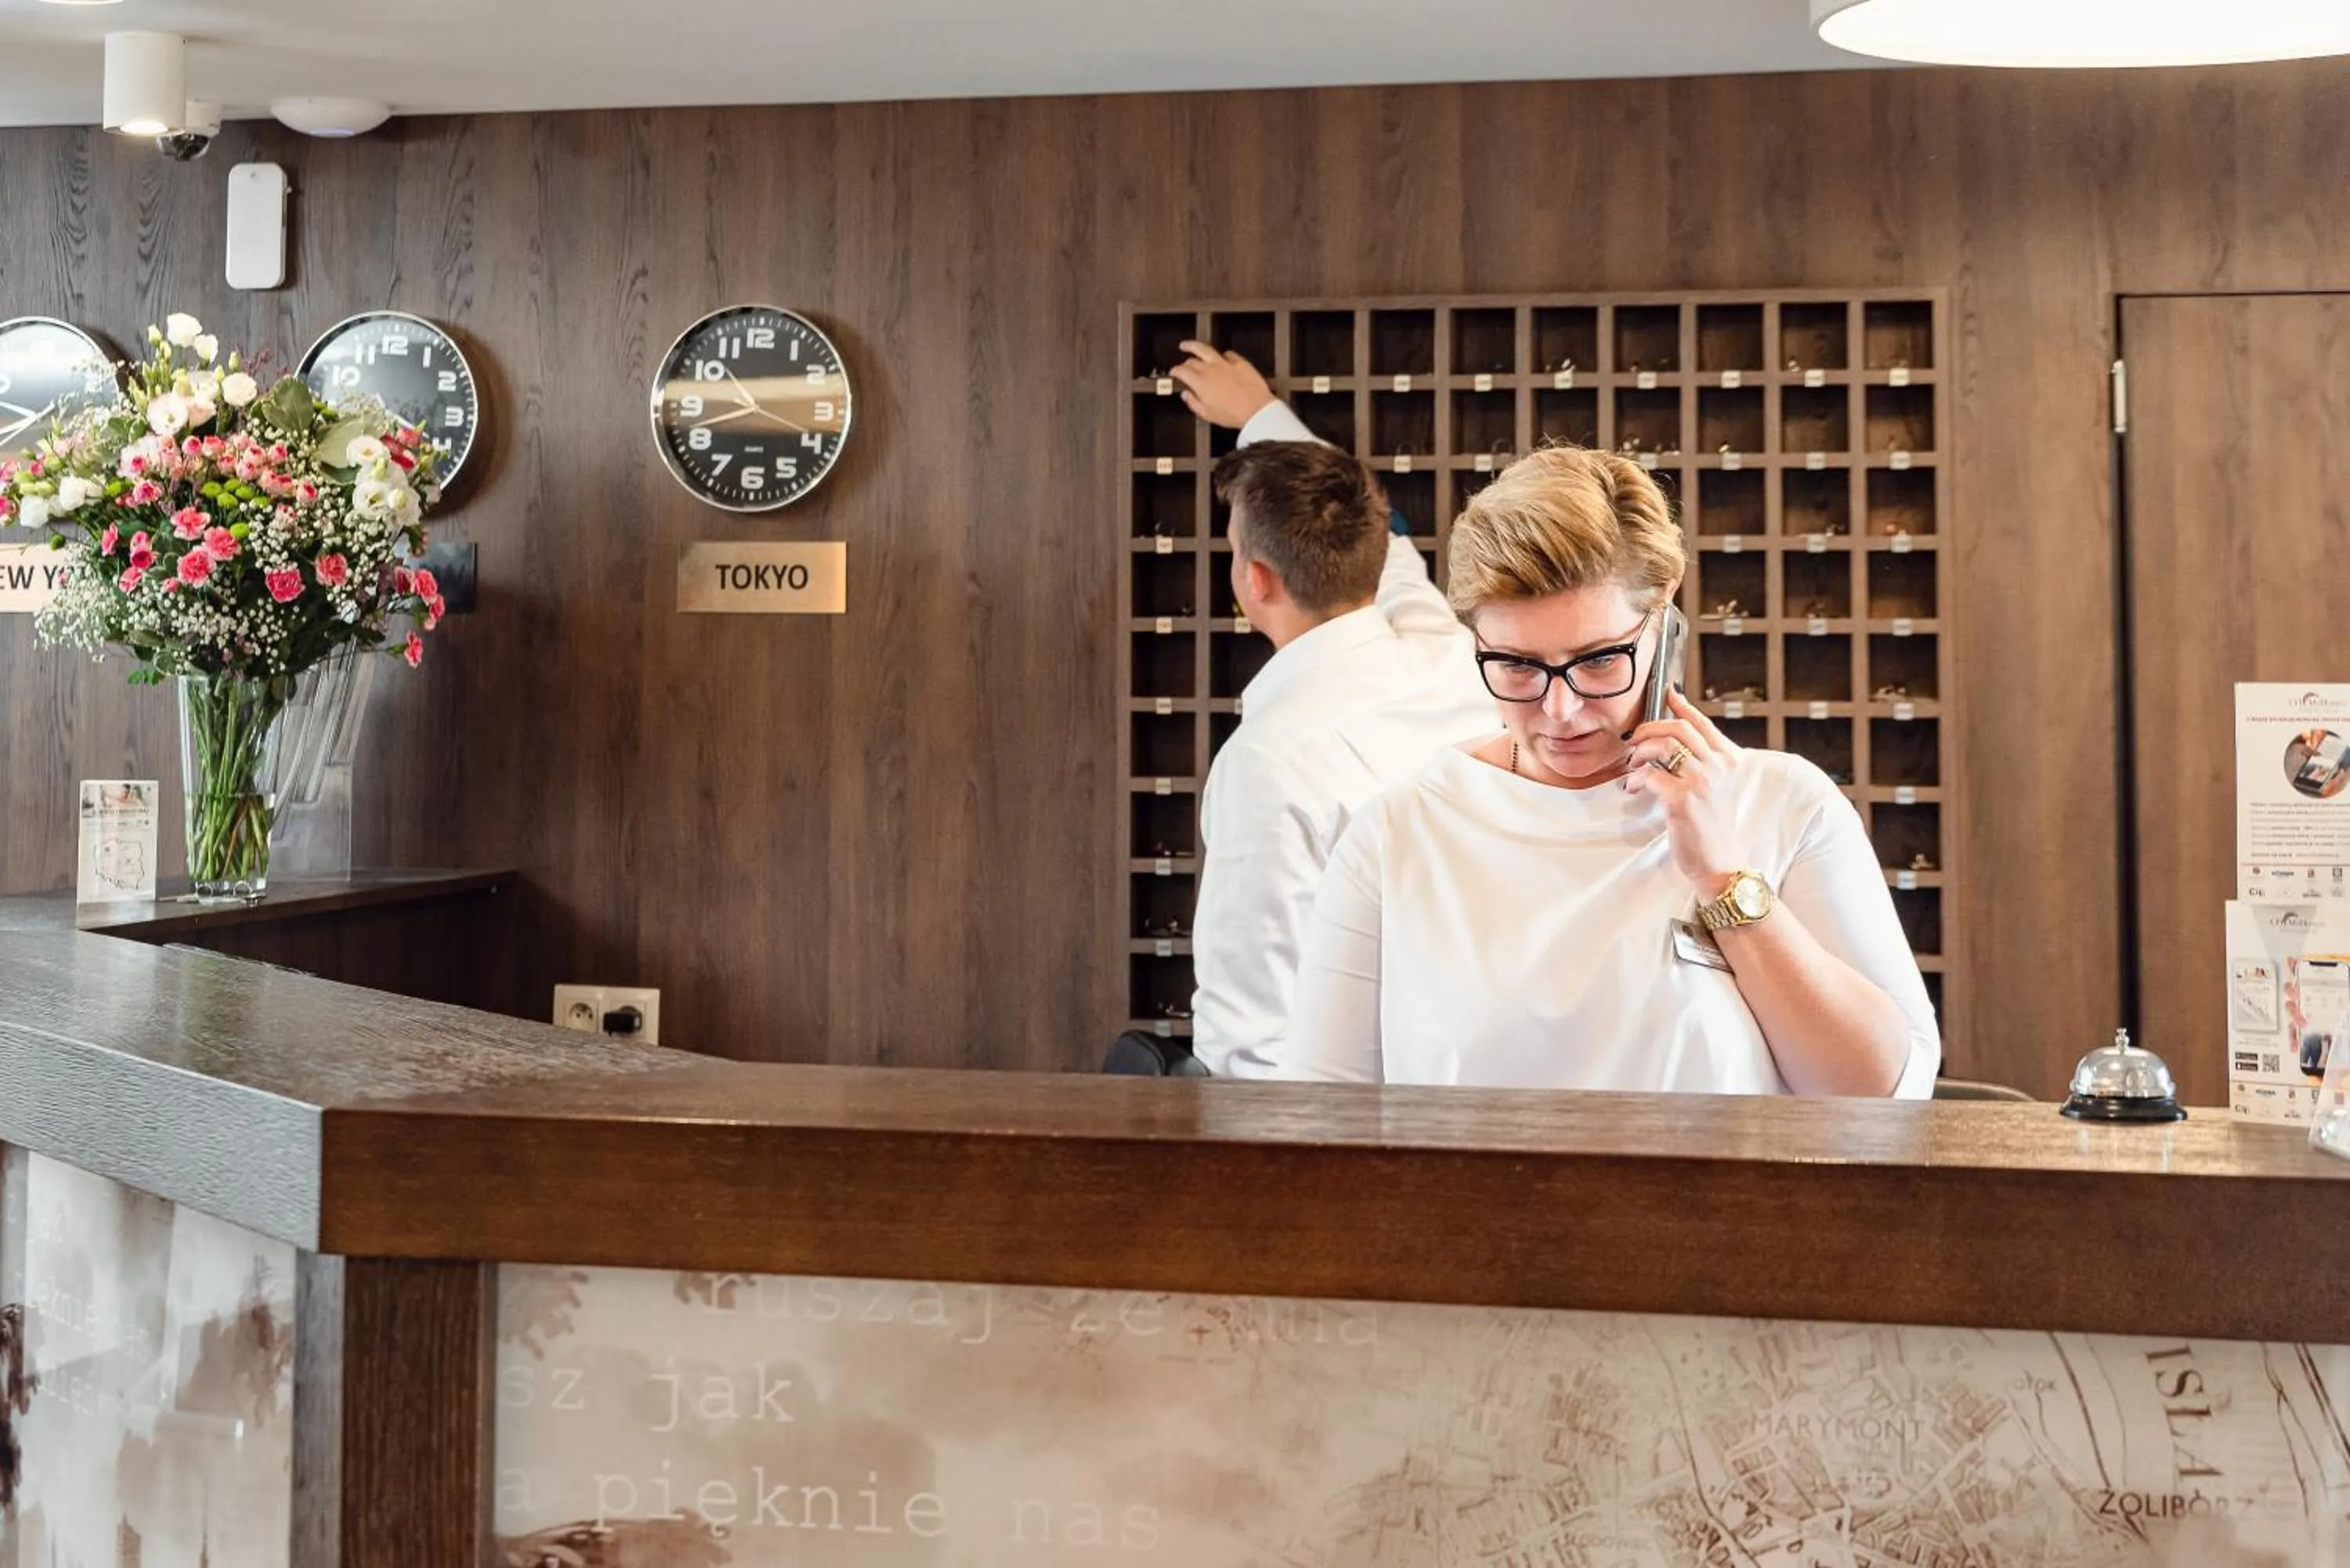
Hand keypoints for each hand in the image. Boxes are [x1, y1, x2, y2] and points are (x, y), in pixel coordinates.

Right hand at [1170, 341, 1275, 428]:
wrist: (1256, 409)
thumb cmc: (1234, 414)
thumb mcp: (1207, 414)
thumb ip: (1193, 403)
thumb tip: (1187, 396)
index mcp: (1200, 382)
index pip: (1181, 371)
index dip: (1175, 371)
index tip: (1174, 373)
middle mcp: (1211, 370)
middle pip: (1192, 360)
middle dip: (1184, 363)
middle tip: (1183, 366)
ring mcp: (1225, 364)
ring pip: (1205, 349)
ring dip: (1194, 346)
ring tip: (1188, 345)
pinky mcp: (1240, 363)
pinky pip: (1228, 354)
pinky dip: (1222, 355)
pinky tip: (1222, 356)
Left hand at [1620, 689, 1749, 890]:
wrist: (1721, 862)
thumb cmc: (1713, 826)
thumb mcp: (1716, 788)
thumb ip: (1702, 762)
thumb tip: (1675, 739)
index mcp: (1729, 760)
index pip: (1703, 723)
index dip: (1682, 705)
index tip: (1668, 692)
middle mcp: (1719, 766)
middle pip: (1678, 728)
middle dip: (1650, 728)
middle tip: (1635, 741)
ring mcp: (1702, 781)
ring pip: (1663, 744)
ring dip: (1640, 752)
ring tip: (1633, 765)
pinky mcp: (1682, 799)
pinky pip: (1649, 774)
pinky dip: (1636, 778)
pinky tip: (1634, 788)